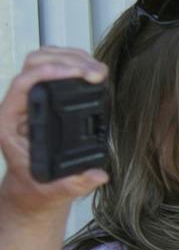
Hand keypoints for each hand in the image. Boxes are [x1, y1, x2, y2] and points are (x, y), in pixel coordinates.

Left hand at [0, 48, 109, 210]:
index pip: (23, 84)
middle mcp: (18, 106)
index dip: (50, 72)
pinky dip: (74, 63)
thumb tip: (97, 174)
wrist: (31, 189)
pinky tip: (91, 70)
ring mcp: (30, 99)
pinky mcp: (45, 98)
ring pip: (43, 60)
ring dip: (71, 58)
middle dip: (66, 60)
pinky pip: (54, 69)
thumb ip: (73, 184)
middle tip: (95, 72)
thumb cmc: (36, 185)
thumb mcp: (52, 191)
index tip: (78, 74)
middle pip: (33, 63)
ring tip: (97, 69)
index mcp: (10, 122)